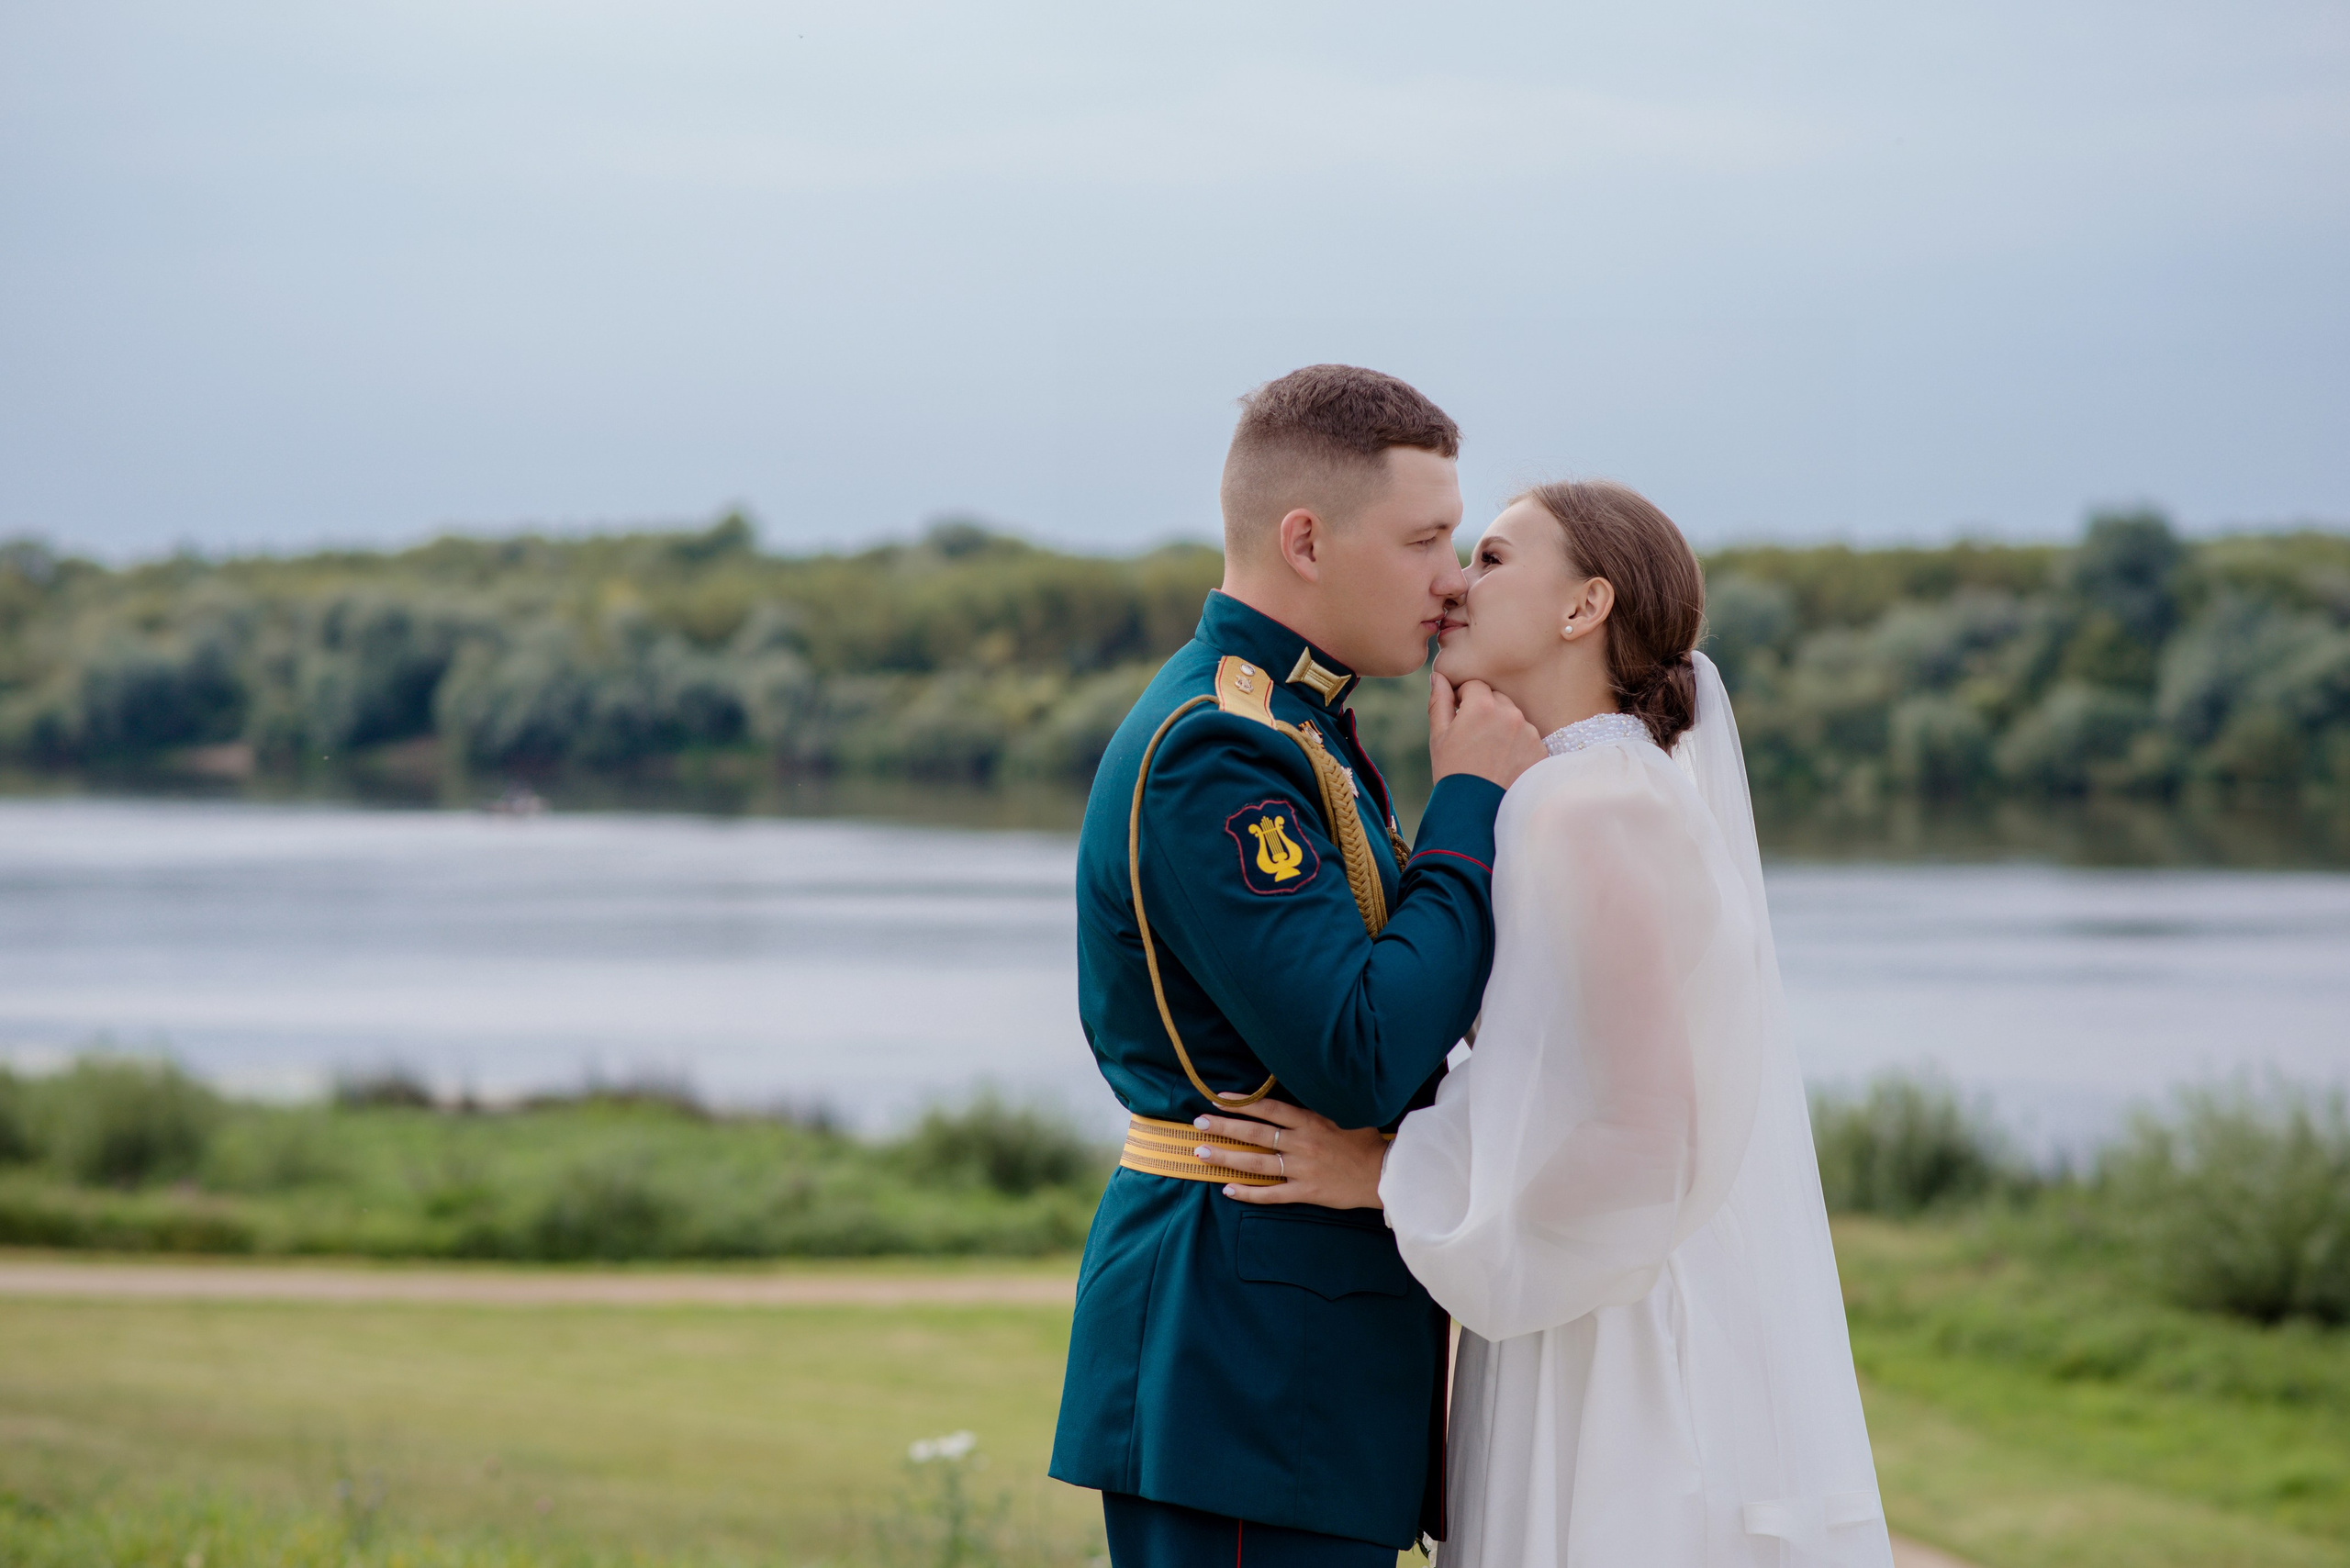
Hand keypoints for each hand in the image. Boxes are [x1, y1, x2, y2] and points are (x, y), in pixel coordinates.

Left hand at [1191, 1096, 1389, 1208]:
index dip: (1243, 1103)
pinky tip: (1228, 1189)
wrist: (1384, 1174)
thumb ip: (1318, 1107)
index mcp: (1311, 1121)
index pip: (1269, 1108)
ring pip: (1257, 1162)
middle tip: (1199, 1122)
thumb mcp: (1344, 1114)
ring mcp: (1302, 1168)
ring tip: (1201, 1153)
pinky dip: (1249, 1192)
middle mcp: (1302, 1142)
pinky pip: (1272, 1193)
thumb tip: (1297, 1094)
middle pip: (1255, 1133)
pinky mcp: (1306, 1191)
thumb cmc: (1366, 1142)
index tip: (1220, 1099)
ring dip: (1227, 1157)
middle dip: (1224, 1127)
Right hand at [1429, 671, 1546, 788]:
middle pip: (1497, 698)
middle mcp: (1510, 714)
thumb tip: (1438, 675)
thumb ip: (1439, 700)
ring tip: (1489, 754)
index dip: (1463, 698)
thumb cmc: (1453, 773)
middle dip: (1485, 710)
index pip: (1474, 685)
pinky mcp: (1540, 750)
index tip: (1458, 717)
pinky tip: (1504, 763)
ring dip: (1503, 727)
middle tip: (1473, 738)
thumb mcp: (1439, 736)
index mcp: (1481, 706)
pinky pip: (1527, 737)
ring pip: (1513, 717)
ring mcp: (1529, 732)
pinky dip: (1517, 745)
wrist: (1478, 812)